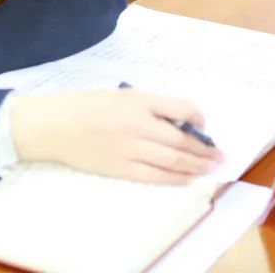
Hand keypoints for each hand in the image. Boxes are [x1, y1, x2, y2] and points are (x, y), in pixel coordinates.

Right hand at [11, 89, 221, 184]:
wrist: (52, 126)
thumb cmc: (84, 105)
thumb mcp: (119, 95)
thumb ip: (147, 105)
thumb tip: (177, 121)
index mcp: (137, 99)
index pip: (181, 107)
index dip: (199, 118)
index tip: (203, 125)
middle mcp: (138, 123)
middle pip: (183, 139)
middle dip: (205, 149)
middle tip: (221, 156)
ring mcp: (130, 148)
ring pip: (174, 160)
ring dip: (197, 166)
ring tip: (211, 168)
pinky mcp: (121, 168)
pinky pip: (156, 176)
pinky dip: (176, 179)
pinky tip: (187, 179)